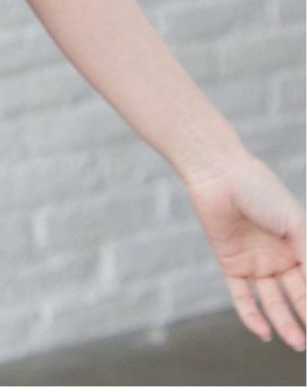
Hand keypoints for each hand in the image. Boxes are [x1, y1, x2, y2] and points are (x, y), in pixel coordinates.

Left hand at [182, 151, 305, 351]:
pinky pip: (242, 295)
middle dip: (305, 317)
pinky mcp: (230, 263)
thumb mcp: (294, 223)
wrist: (218, 173)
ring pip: (271, 300)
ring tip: (295, 342)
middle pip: (296, 295)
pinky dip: (251, 315)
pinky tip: (263, 333)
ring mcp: (254, 261)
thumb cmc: (260, 190)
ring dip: (282, 322)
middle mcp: (277, 257)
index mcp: (297, 245)